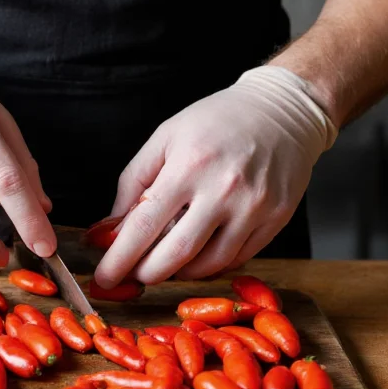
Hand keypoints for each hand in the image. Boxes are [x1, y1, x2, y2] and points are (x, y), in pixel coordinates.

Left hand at [93, 65, 336, 287]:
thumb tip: (110, 229)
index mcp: (189, 165)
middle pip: (176, 254)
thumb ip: (134, 182)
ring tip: (166, 261)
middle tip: (134, 274)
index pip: (145, 225)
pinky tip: (199, 254)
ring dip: (179, 272)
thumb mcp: (166, 138)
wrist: (282, 111)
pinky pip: (237, 259)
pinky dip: (211, 265)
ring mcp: (254, 207)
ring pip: (209, 264)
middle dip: (147, 273)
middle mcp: (223, 189)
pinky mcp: (276, 219)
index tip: (105, 277)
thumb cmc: (217, 122)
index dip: (120, 258)